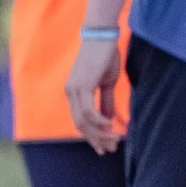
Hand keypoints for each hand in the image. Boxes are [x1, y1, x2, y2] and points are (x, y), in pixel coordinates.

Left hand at [64, 35, 123, 153]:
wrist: (103, 37)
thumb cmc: (105, 56)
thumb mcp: (107, 83)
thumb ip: (105, 102)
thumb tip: (108, 120)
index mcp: (74, 93)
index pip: (80, 121)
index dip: (92, 136)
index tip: (104, 147)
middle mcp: (70, 93)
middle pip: (80, 125)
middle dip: (96, 139)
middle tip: (110, 150)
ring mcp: (74, 90)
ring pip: (83, 121)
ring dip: (100, 133)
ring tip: (115, 140)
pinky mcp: (82, 86)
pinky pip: (88, 111)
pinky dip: (99, 121)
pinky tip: (110, 126)